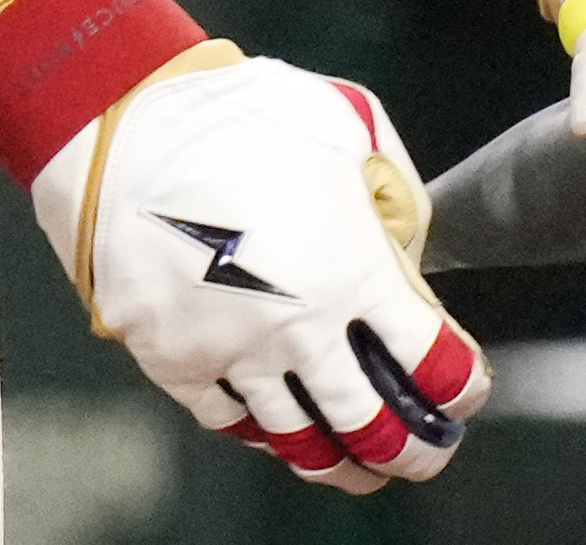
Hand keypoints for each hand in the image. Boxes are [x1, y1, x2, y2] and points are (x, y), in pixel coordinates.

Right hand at [29, 49, 487, 490]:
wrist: (122, 128)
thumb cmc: (237, 115)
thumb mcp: (348, 121)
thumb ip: (393, 187)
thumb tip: (403, 239)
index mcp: (354, 272)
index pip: (431, 360)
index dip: (459, 387)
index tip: (463, 391)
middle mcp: (300, 329)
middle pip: (371, 424)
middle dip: (410, 452)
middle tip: (424, 457)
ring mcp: (235, 354)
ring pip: (298, 440)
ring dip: (337, 463)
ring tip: (358, 470)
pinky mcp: (176, 361)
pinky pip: (227, 421)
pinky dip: (259, 434)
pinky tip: (276, 433)